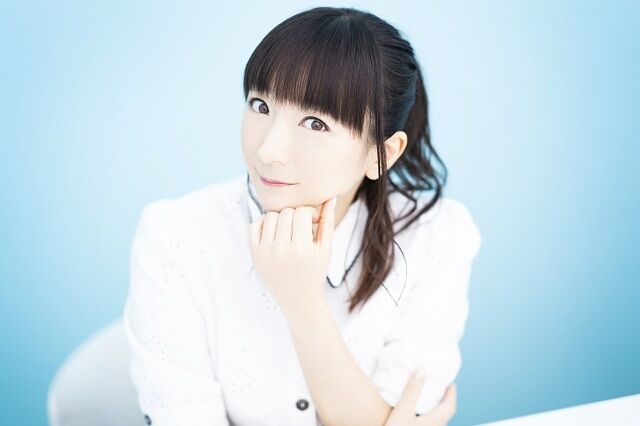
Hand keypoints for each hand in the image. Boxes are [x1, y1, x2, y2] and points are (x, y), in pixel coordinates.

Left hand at [248, 195, 337, 317]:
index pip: (302, 212)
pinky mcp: (255, 255)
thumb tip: (330, 197)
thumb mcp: (326, 248)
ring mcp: (265, 253)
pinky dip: (264, 223)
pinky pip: (254, 225)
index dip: (310, 212)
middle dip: (296, 215)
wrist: (298, 298)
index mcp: (302, 249)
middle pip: (286, 212)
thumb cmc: (315, 271)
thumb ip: (328, 221)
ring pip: (270, 216)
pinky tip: (275, 231)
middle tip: (301, 227)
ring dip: (280, 218)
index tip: (313, 221)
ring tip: (289, 229)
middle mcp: (281, 251)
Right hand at [383, 370, 456, 425]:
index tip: (451, 383)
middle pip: (444, 415)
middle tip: (437, 389)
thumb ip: (412, 391)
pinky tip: (414, 418)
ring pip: (436, 423)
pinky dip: (426, 420)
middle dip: (443, 401)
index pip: (450, 406)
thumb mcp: (402, 411)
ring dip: (434, 412)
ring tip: (425, 402)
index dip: (452, 394)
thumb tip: (422, 369)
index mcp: (435, 422)